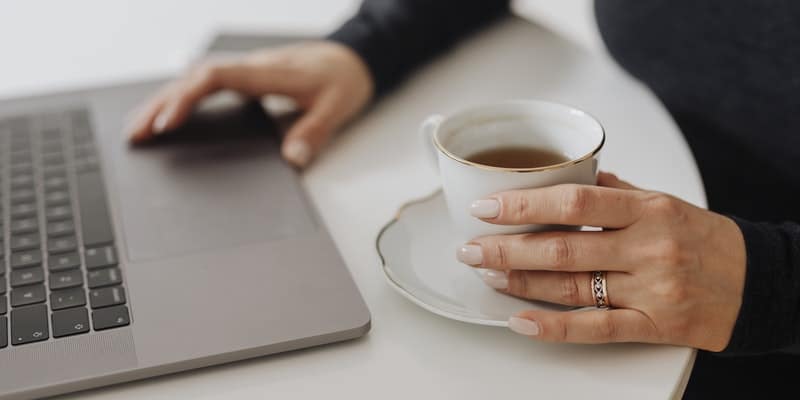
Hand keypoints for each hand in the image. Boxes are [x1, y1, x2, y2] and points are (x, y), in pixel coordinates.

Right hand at [126, 41, 372, 167]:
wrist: (354, 58)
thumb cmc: (343, 80)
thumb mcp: (338, 108)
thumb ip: (315, 132)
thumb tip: (293, 159)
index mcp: (267, 72)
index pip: (216, 79)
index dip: (188, 99)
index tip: (168, 123)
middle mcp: (250, 68)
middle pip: (194, 79)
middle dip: (161, 104)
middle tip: (135, 132)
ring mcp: (246, 72)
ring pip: (195, 80)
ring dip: (165, 101)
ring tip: (138, 126)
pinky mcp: (247, 79)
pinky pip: (207, 85)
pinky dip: (183, 99)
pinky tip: (168, 114)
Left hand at [456, 172, 745, 351]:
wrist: (756, 282)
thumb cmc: (704, 239)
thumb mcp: (664, 202)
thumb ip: (616, 192)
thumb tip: (572, 176)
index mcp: (648, 209)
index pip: (574, 202)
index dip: (524, 205)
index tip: (486, 207)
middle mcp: (648, 248)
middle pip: (563, 247)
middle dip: (507, 248)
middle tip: (470, 248)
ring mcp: (651, 290)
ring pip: (572, 286)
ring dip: (521, 282)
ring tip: (487, 275)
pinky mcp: (654, 326)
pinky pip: (596, 328)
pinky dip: (554, 327)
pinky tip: (521, 320)